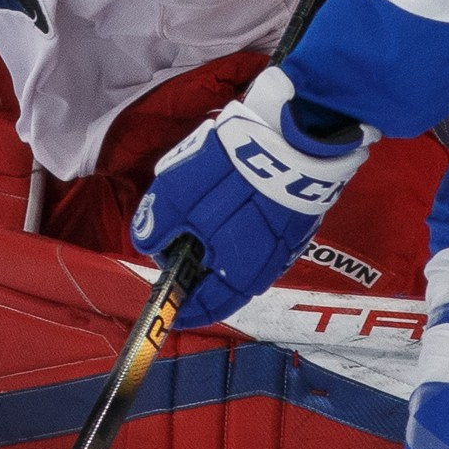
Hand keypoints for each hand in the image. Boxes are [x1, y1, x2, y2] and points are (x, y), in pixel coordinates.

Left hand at [130, 66, 374, 326]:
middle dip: (201, 275)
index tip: (167, 304)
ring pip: (247, 263)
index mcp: (235, 276)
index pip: (204, 308)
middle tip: (181, 254)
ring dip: (223, 254)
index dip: (182, 308)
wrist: (291, 140)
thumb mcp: (173, 198)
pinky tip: (234, 212)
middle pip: (226, 286)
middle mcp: (265, 271)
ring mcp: (287, 247)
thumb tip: (148, 243)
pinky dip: (244, 236)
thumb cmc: (228, 176)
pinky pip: (265, 242)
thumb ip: (154, 226)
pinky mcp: (300, 224)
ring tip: (204, 228)